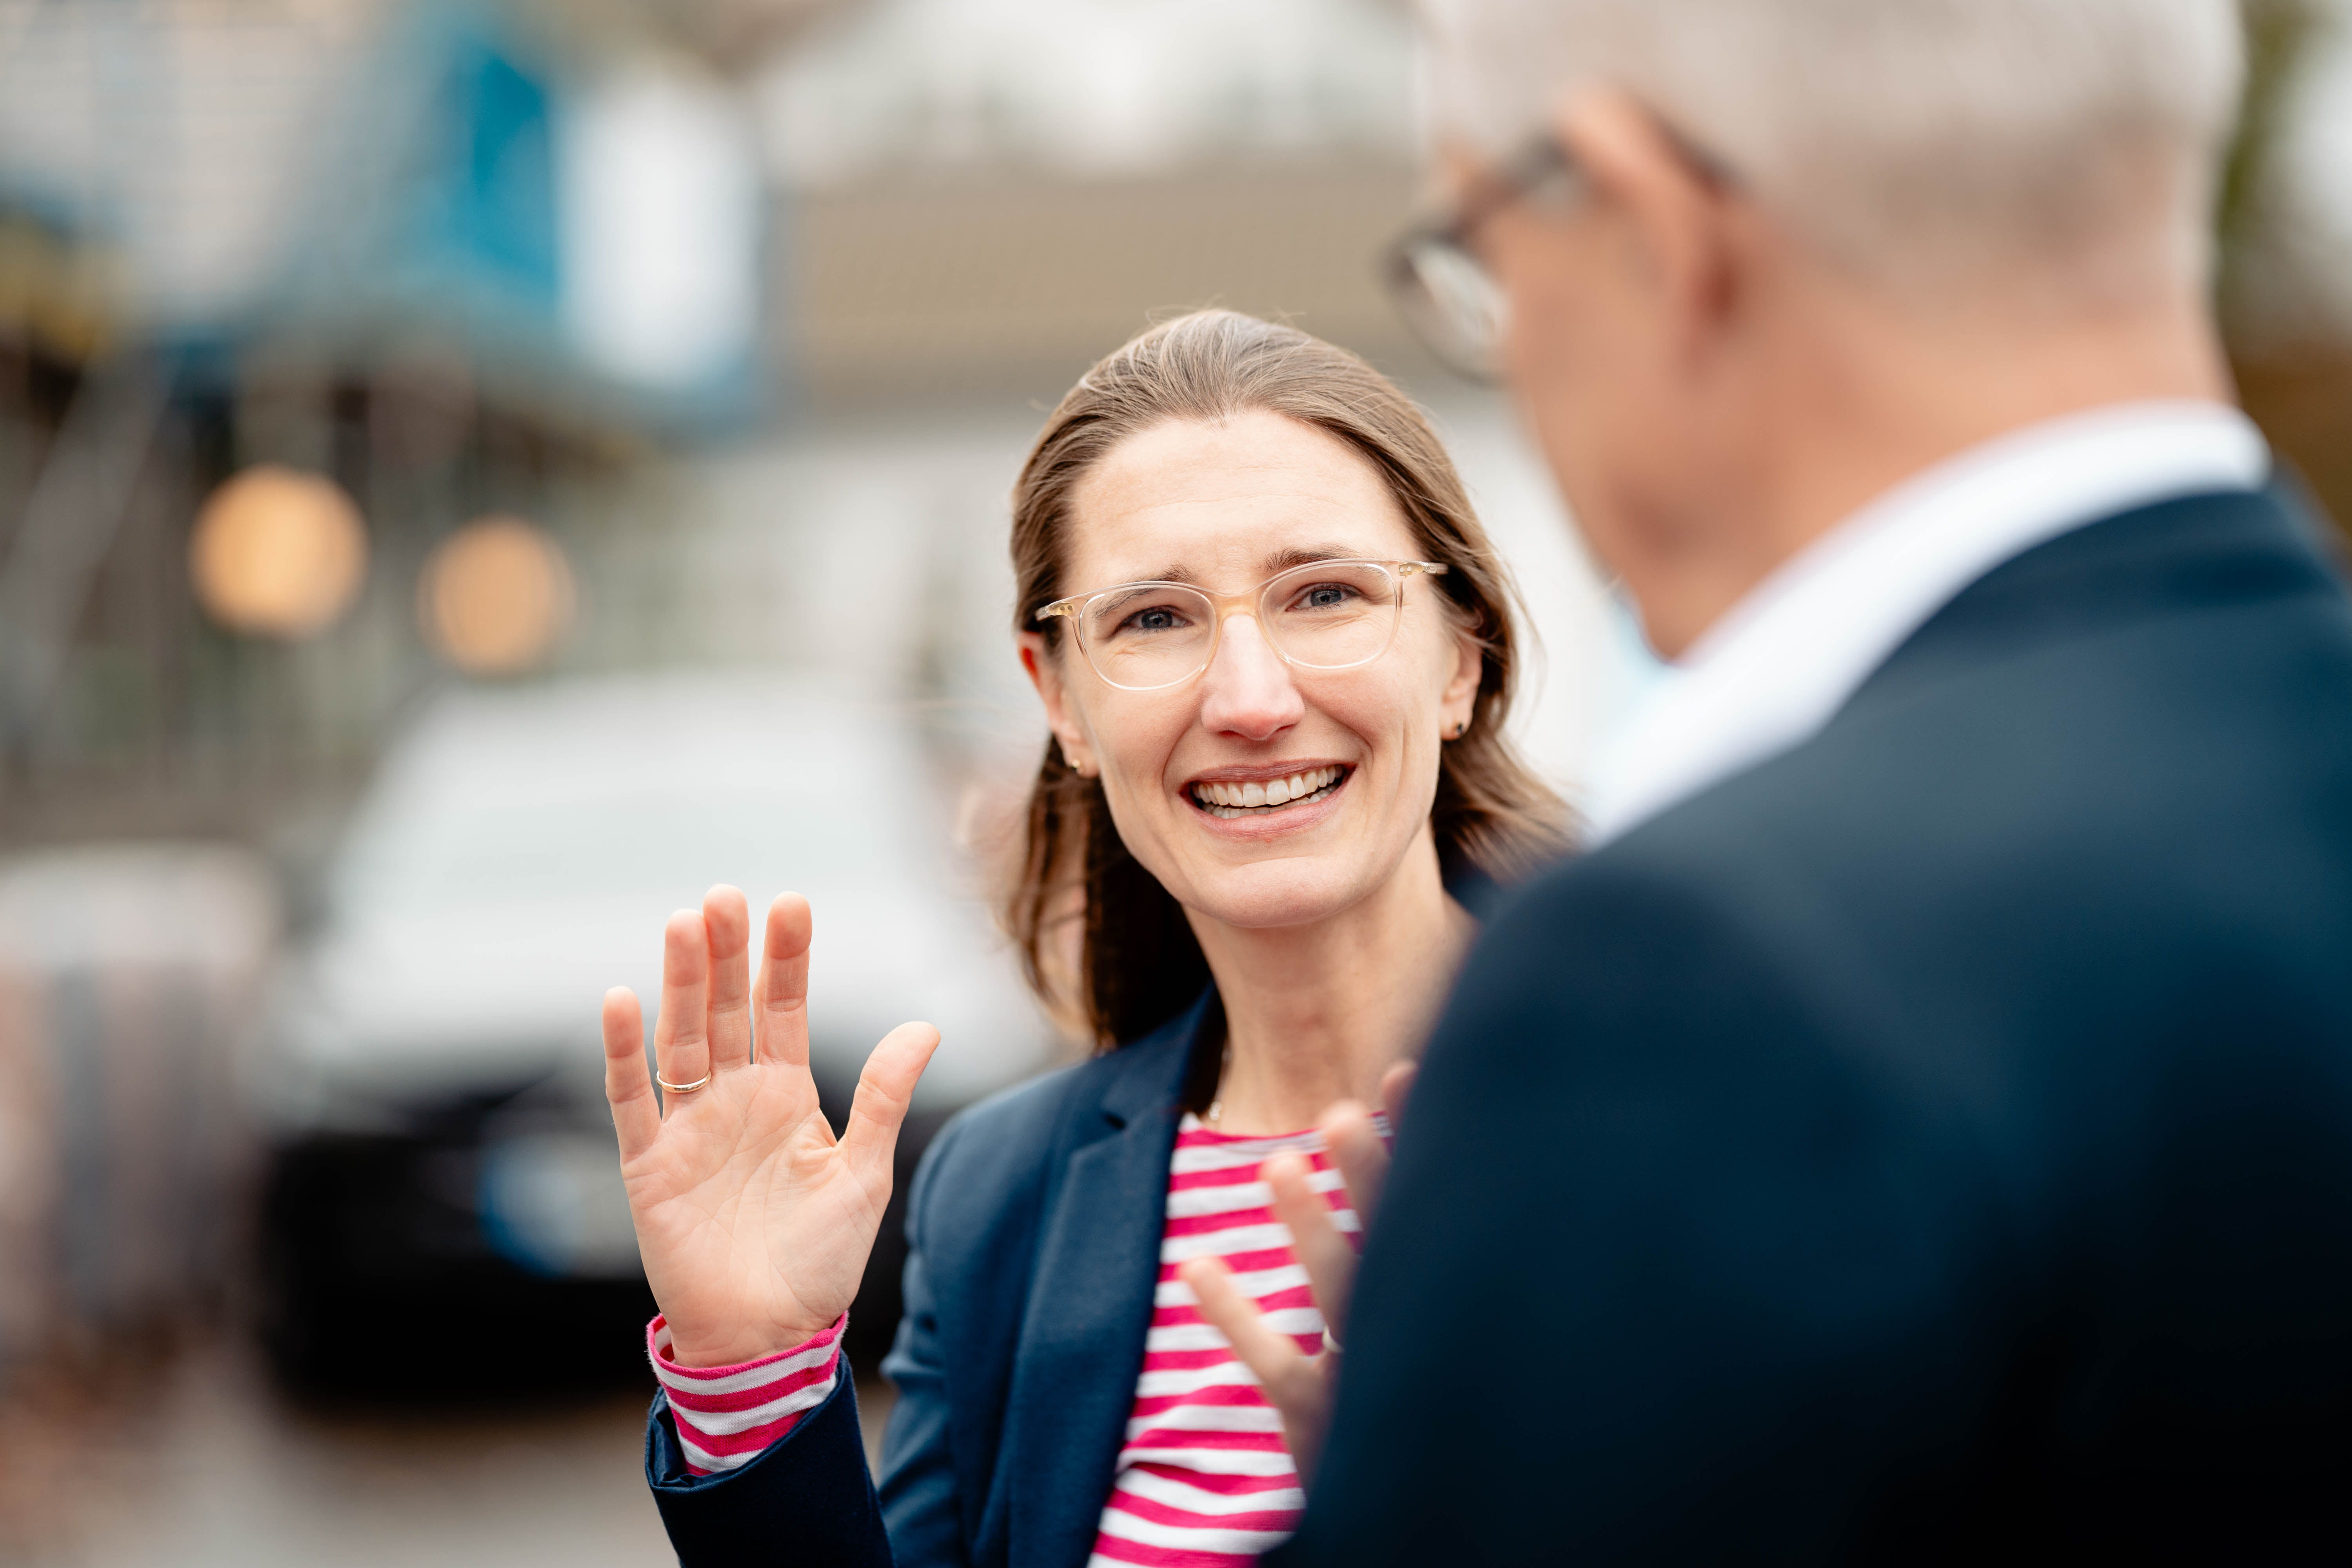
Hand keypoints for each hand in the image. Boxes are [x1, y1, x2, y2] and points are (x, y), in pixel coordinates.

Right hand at [603, 886, 938, 1368]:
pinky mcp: (650, 1166)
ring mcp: (690, 1129)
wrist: (771, 1336)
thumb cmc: (820, 1261)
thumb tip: (927, 1027)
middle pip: (725, 1011)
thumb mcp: (864, 1175)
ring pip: (680, 1040)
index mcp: (788, 1095)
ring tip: (683, 924)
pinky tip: (621, 1000)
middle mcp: (736, 1099)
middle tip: (724, 896)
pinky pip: (631, 1100)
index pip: (784, 1009)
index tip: (790, 903)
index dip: (785, 959)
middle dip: (725, 954)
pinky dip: (623, 1053)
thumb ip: (884, 1099)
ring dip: (678, 984)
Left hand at [1176, 1061, 1415, 1488]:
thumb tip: (1434, 1152)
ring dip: (1309, 1228)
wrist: (1441, 1514)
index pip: (1444, 1205)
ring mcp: (1374, 1381)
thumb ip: (1444, 1253)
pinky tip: (1197, 1267)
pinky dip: (1237, 1316)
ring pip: (1343, 1295)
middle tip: (1340, 1112)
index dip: (1421, 1137)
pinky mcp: (1327, 1431)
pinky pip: (1279, 1367)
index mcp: (1457, 1300)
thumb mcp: (1447, 1325)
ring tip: (1274, 1166)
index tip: (1404, 1069)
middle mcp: (1423, 1333)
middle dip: (1372, 1174)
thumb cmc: (1441, 1402)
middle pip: (1399, 1240)